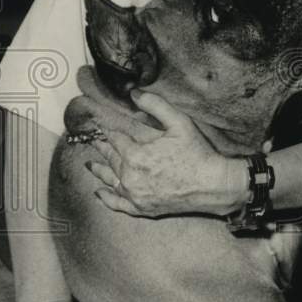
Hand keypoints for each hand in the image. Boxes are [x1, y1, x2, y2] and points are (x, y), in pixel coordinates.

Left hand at [87, 90, 248, 217]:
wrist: (212, 185)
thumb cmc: (197, 153)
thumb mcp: (179, 122)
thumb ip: (155, 105)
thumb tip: (134, 93)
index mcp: (135, 155)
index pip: (115, 139)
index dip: (107, 131)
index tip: (99, 126)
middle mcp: (130, 176)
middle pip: (110, 159)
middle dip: (101, 148)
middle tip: (92, 142)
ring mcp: (134, 194)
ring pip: (110, 180)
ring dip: (99, 171)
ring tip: (89, 165)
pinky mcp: (141, 208)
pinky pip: (117, 204)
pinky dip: (106, 198)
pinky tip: (100, 192)